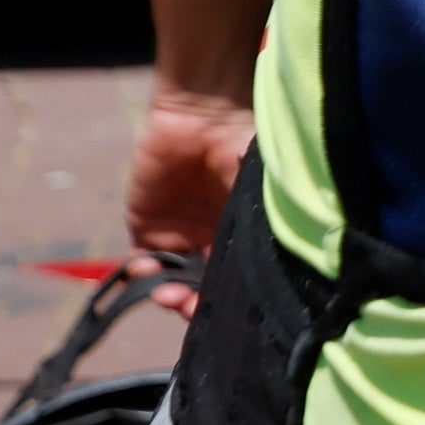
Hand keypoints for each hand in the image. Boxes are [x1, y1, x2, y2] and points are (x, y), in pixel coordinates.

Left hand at [123, 86, 251, 305]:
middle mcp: (212, 240)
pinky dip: (141, 272)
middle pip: (202, 287)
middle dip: (195, 303)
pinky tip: (148, 271)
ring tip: (168, 292)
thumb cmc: (246, 148)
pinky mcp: (146, 223)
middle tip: (189, 306)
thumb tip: (283, 270)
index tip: (224, 310)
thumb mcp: (266, 192)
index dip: (230, 300)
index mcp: (243, 235)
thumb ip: (270, 227)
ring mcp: (178, 234)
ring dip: (169, 293)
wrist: (205, 115)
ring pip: (171, 280)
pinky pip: (140, 261)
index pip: (235, 279)